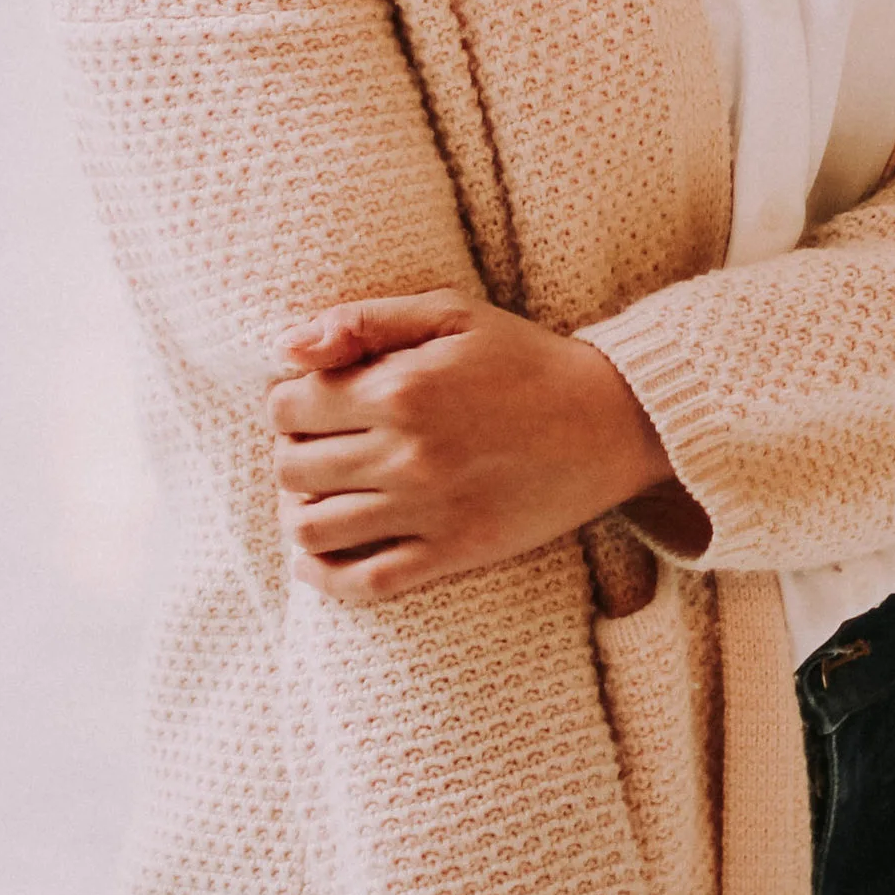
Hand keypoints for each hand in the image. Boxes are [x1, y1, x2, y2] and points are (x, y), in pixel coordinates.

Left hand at [267, 289, 674, 602]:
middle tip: (315, 442)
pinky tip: (318, 556)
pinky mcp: (451, 554)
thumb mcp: (450, 312)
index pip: (290, 405)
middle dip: (290, 450)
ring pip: (312, 530)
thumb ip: (364, 320)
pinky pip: (362, 582)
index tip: (309, 397)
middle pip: (291, 466)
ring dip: (298, 511)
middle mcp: (406, 454)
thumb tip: (284, 349)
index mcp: (400, 388)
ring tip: (317, 492)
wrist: (609, 420)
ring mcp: (427, 511)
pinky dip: (323, 576)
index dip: (287, 399)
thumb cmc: (523, 358)